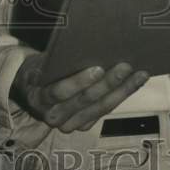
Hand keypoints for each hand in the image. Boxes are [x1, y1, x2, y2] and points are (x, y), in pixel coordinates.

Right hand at [10, 53, 149, 132]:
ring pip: (100, 108)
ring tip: (139, 74)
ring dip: (122, 91)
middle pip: (85, 101)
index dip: (80, 81)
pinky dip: (122, 95)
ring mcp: (69, 124)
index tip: (98, 68)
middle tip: (126, 66)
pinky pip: (105, 110)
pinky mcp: (82, 125)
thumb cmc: (39, 71)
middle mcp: (54, 116)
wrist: (30, 92)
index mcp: (39, 98)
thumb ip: (58, 60)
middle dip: (108, 83)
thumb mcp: (39, 64)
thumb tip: (86, 43)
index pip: (60, 92)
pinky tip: (135, 82)